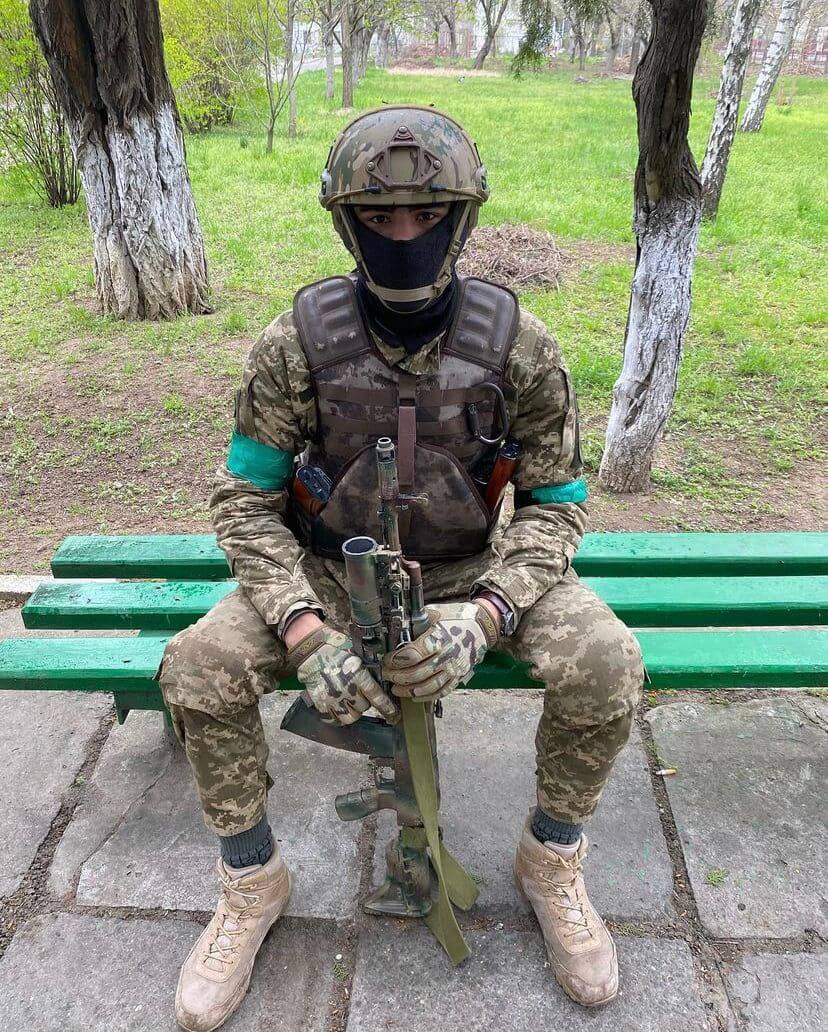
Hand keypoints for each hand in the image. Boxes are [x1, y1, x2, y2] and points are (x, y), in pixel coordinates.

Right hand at [289, 624, 398, 724]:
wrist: (310, 646)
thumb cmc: (334, 645)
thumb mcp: (356, 653)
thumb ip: (367, 668)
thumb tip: (379, 676)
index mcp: (358, 675)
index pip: (377, 697)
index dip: (387, 707)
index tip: (393, 714)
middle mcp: (347, 690)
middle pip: (364, 708)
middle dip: (364, 703)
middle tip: (359, 694)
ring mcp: (333, 698)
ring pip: (349, 717)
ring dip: (351, 712)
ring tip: (349, 703)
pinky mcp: (320, 702)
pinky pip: (332, 719)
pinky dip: (335, 717)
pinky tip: (337, 709)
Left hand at [381, 602, 498, 701]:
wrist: (481, 627)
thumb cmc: (456, 618)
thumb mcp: (436, 612)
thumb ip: (417, 620)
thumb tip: (396, 626)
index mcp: (440, 638)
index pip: (413, 655)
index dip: (395, 660)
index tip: (386, 660)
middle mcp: (447, 656)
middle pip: (417, 673)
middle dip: (397, 676)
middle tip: (386, 674)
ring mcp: (453, 669)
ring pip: (427, 687)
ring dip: (408, 691)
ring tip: (396, 688)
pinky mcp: (458, 678)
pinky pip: (441, 692)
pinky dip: (425, 697)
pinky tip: (413, 696)